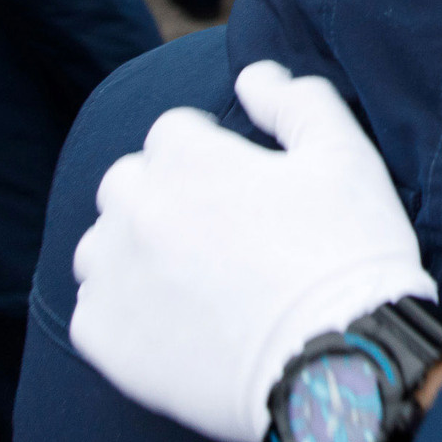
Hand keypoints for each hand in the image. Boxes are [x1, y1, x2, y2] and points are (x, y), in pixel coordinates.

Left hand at [70, 61, 434, 441]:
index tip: (245, 190)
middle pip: (128, 182)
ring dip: (133, 251)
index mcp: (187, 156)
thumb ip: (297, 101)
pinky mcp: (106, 340)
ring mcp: (115, 275)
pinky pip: (92, 311)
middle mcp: (137, 208)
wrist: (340, 367)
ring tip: (190, 281)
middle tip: (218, 234)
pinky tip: (172, 325)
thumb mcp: (346, 157)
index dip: (214, 155)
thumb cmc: (350, 255)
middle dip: (164, 195)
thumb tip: (254, 74)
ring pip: (101, 245)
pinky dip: (121, 313)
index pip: (174, 133)